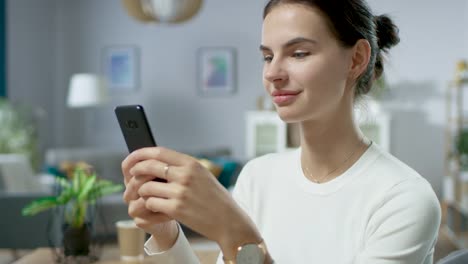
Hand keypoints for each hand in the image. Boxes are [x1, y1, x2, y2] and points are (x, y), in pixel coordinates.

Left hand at [127, 146, 260, 250]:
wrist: (229, 220)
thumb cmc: (215, 198)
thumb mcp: (202, 175)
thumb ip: (182, 167)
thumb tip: (156, 161)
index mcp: (191, 163)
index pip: (158, 152)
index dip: (140, 154)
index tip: (132, 158)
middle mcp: (185, 175)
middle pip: (148, 166)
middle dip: (134, 172)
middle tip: (131, 177)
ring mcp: (180, 192)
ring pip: (146, 187)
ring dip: (142, 193)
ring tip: (146, 197)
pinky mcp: (176, 209)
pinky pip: (150, 203)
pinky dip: (149, 206)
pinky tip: (155, 208)